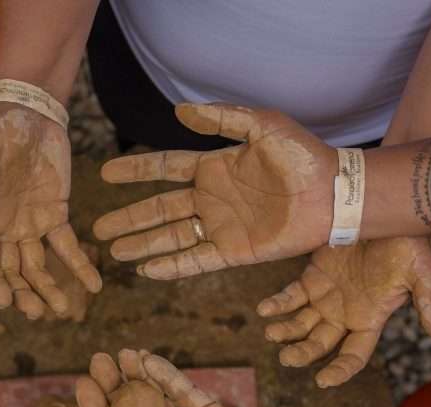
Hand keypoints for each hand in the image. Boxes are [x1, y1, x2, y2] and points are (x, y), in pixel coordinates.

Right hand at [0, 103, 101, 318]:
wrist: (29, 113)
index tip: (4, 301)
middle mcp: (3, 229)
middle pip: (11, 270)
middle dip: (23, 293)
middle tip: (38, 313)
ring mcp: (29, 225)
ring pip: (37, 266)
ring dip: (48, 288)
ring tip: (62, 309)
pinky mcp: (55, 216)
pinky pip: (67, 246)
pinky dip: (80, 266)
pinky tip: (95, 286)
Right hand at [94, 103, 336, 279]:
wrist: (333, 194)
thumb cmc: (302, 155)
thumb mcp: (261, 126)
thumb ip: (221, 118)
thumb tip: (177, 111)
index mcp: (214, 168)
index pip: (165, 169)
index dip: (136, 171)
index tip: (106, 174)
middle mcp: (211, 199)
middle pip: (159, 210)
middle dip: (128, 219)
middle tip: (97, 229)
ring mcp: (220, 227)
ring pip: (171, 238)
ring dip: (142, 245)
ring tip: (114, 251)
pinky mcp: (233, 253)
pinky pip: (195, 261)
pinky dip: (171, 267)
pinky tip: (146, 271)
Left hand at [258, 237, 430, 387]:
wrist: (381, 210)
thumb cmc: (404, 241)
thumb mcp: (419, 269)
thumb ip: (429, 300)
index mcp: (369, 319)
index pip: (353, 354)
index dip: (340, 370)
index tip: (322, 381)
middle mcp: (344, 314)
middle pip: (319, 344)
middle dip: (302, 354)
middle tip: (286, 358)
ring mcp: (325, 297)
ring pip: (300, 324)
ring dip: (284, 331)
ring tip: (270, 333)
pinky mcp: (311, 278)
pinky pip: (290, 296)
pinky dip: (277, 304)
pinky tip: (264, 309)